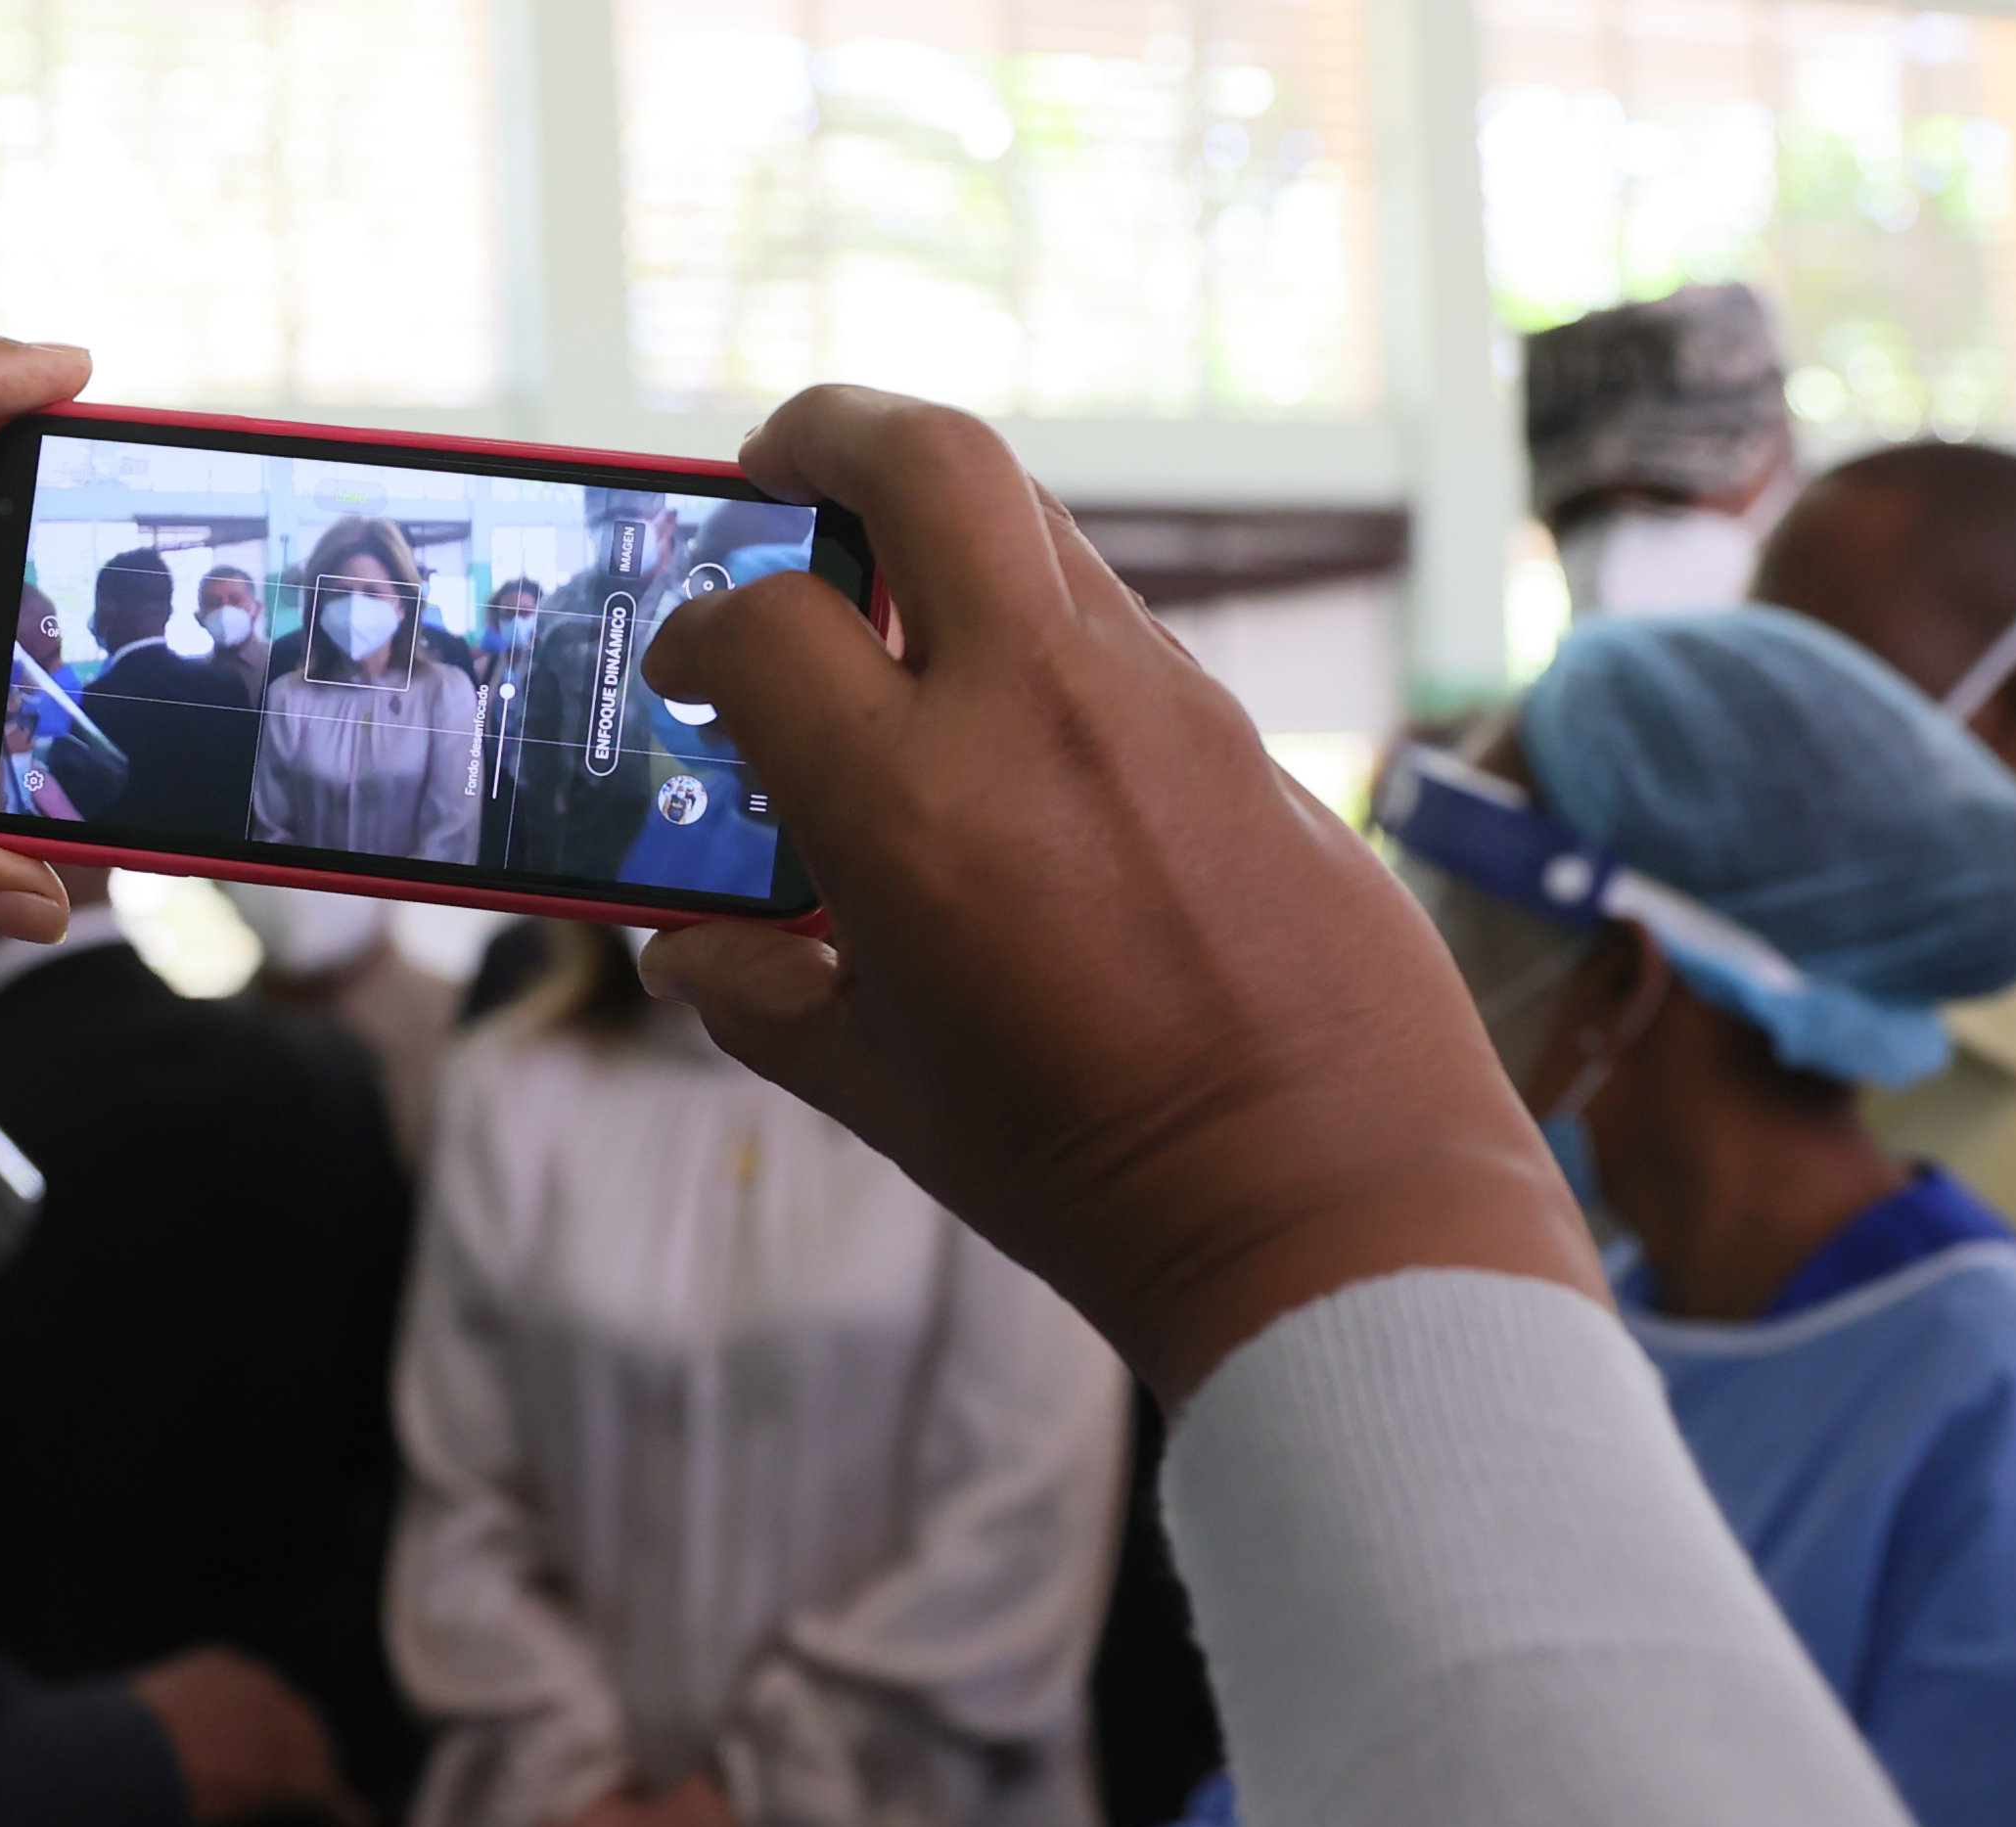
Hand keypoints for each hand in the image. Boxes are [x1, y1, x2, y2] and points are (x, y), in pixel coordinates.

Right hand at [131, 1646, 373, 1826]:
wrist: (141, 1758)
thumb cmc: (123, 1739)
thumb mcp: (144, 1711)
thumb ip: (165, 1719)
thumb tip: (152, 1737)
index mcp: (222, 1667)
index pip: (259, 1694)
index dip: (264, 1724)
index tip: (257, 1744)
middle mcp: (261, 1686)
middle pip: (298, 1718)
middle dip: (301, 1745)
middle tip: (295, 1774)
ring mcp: (283, 1727)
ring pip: (315, 1753)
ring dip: (320, 1776)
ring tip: (327, 1801)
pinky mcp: (295, 1772)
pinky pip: (324, 1791)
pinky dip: (340, 1809)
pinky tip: (354, 1823)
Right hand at [635, 387, 1599, 1405]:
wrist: (1330, 1204)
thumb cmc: (1091, 1171)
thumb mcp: (883, 1090)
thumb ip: (764, 995)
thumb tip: (684, 953)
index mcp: (912, 804)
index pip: (763, 622)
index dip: (700, 633)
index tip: (691, 674)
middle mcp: (1039, 710)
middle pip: (928, 457)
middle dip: (829, 433)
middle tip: (775, 470)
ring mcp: (1160, 704)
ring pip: (1037, 527)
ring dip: (944, 533)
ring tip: (890, 611)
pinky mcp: (1242, 732)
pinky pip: (1115, 626)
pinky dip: (1035, 629)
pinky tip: (1005, 731)